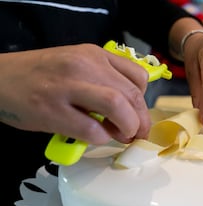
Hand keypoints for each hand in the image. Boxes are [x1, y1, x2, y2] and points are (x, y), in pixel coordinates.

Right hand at [0, 43, 150, 144]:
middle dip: (141, 121)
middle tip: (136, 134)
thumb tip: (131, 109)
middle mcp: (84, 66)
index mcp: (94, 54)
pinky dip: (101, 139)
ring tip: (122, 137)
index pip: (138, 77)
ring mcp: (68, 87)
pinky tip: (95, 138)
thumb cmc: (43, 75)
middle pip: (132, 95)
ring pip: (117, 107)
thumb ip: (105, 79)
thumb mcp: (78, 64)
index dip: (144, 102)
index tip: (138, 114)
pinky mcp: (52, 111)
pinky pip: (92, 130)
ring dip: (127, 128)